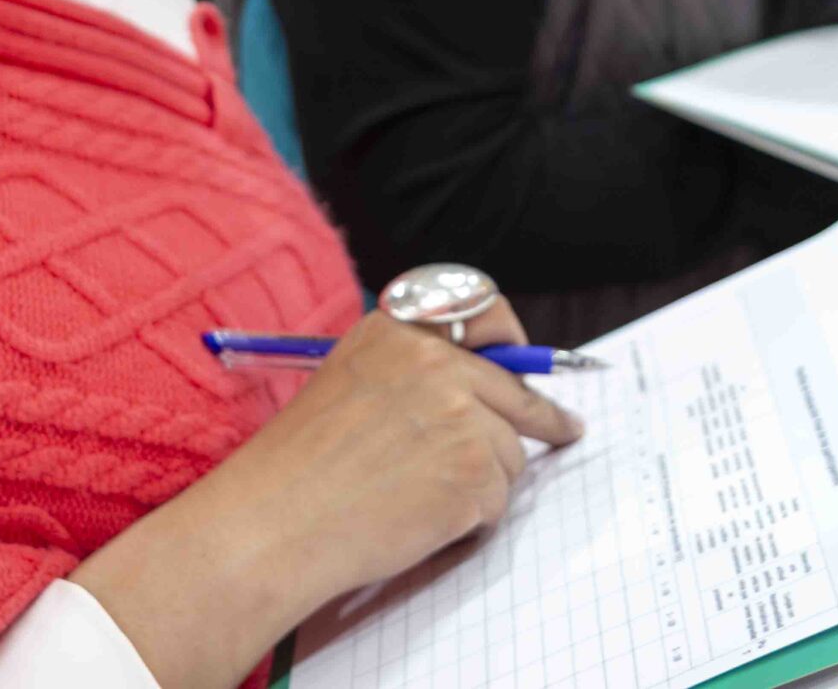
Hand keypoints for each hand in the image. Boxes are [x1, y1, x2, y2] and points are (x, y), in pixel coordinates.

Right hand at [69, 303, 581, 688]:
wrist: (270, 524)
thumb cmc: (296, 469)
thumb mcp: (347, 382)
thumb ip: (411, 371)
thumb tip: (480, 385)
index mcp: (398, 331)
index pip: (484, 312)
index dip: (514, 342)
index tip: (529, 361)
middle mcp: (434, 362)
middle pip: (516, 390)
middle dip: (545, 417)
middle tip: (567, 429)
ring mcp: (459, 415)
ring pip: (510, 454)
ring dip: (480, 484)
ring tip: (417, 499)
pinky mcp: (472, 470)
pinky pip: (497, 501)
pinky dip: (469, 520)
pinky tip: (419, 521)